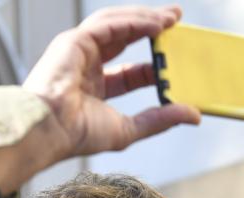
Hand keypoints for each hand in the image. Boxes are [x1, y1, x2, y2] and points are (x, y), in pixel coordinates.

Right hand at [24, 4, 200, 158]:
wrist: (50, 129)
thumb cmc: (77, 134)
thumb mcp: (129, 128)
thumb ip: (160, 119)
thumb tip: (193, 115)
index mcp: (95, 88)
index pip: (131, 72)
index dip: (154, 64)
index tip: (176, 61)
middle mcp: (86, 66)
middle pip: (125, 39)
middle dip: (151, 28)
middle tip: (177, 21)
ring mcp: (79, 51)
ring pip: (117, 25)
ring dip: (145, 18)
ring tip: (171, 18)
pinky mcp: (74, 41)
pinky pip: (109, 24)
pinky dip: (133, 21)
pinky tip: (155, 24)